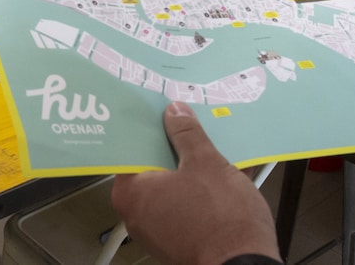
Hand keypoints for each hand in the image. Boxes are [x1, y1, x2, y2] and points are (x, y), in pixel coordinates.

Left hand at [110, 102, 279, 263]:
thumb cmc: (221, 221)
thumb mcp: (206, 162)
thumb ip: (187, 133)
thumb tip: (175, 113)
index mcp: (131, 192)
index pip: (131, 149)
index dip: (149, 129)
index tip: (161, 114)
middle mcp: (137, 214)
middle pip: (152, 168)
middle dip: (175, 147)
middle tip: (190, 127)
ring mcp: (158, 230)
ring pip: (172, 187)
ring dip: (192, 169)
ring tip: (210, 149)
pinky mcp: (180, 240)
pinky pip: (186, 206)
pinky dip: (200, 191)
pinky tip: (223, 176)